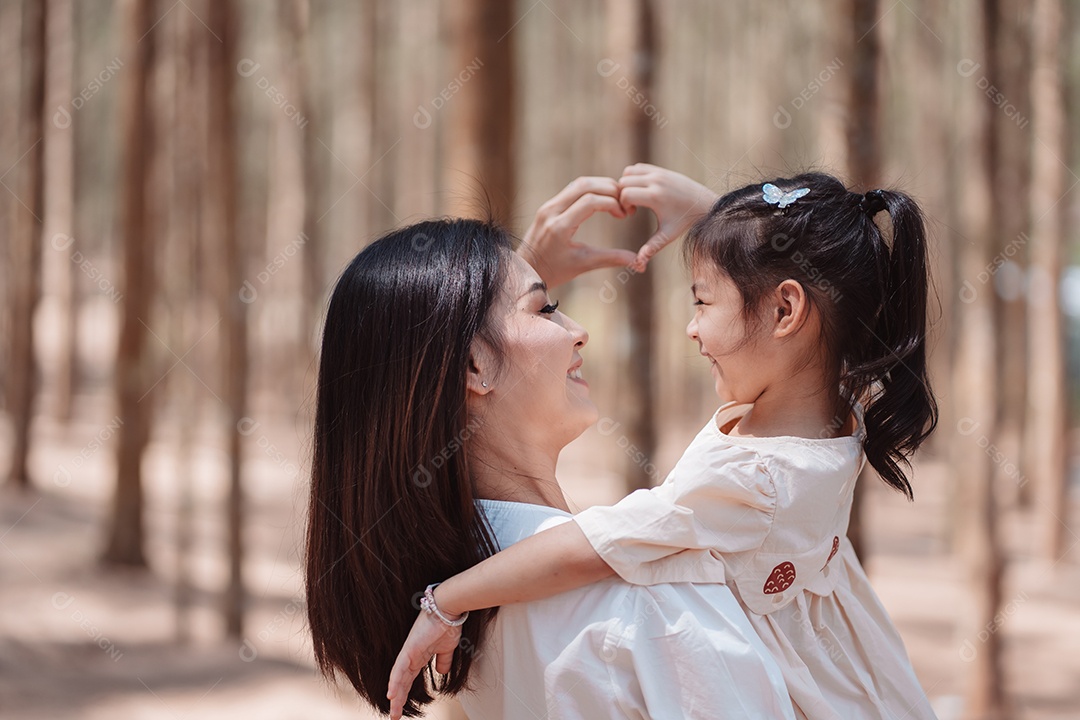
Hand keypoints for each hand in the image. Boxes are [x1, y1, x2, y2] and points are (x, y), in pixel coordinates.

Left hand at [387, 610, 461, 719]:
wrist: (448, 610)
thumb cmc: (448, 624)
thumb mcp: (447, 649)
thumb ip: (442, 660)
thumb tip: (441, 671)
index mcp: (419, 656)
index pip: (408, 678)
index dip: (405, 692)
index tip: (401, 706)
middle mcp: (411, 656)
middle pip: (402, 681)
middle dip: (399, 699)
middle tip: (395, 715)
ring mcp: (409, 652)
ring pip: (399, 678)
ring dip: (396, 695)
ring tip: (393, 710)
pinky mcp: (409, 649)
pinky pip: (400, 669)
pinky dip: (395, 681)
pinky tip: (392, 694)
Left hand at [517, 176, 638, 287]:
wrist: (526, 271)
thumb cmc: (554, 272)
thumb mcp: (584, 265)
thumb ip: (612, 259)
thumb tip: (639, 263)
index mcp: (559, 227)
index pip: (590, 201)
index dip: (612, 203)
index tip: (624, 215)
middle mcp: (551, 212)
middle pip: (585, 185)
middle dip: (610, 189)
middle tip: (625, 202)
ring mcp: (548, 206)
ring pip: (578, 183)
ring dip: (600, 186)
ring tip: (617, 199)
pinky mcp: (548, 206)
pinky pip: (571, 189)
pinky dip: (590, 189)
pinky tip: (603, 199)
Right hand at [617, 163, 718, 270]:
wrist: (704, 204)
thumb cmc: (684, 222)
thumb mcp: (667, 235)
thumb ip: (651, 248)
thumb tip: (638, 265)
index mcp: (655, 196)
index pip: (625, 194)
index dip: (622, 205)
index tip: (630, 215)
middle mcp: (656, 180)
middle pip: (623, 182)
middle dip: (621, 195)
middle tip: (630, 208)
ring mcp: (658, 172)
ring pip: (628, 172)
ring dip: (626, 185)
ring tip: (635, 199)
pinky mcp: (661, 169)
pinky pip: (637, 168)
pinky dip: (633, 177)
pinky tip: (641, 191)